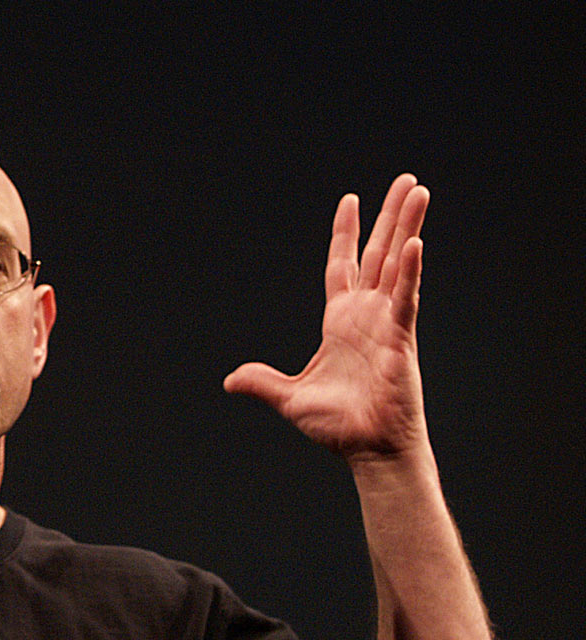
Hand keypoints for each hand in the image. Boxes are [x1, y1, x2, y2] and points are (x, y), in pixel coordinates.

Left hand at [224, 174, 429, 462]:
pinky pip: (404, 299)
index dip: (346, 234)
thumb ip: (262, 383)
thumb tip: (230, 380)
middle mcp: (366, 315)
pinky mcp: (399, 339)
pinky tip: (414, 244)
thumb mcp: (288, 398)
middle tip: (405, 181)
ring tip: (419, 191)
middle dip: (389, 216)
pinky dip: (409, 272)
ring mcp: (385, 323)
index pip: (342, 266)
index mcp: (339, 323)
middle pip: (378, 254)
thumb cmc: (336, 426)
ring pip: (397, 265)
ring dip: (407, 227)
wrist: (366, 450)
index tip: (351, 200)